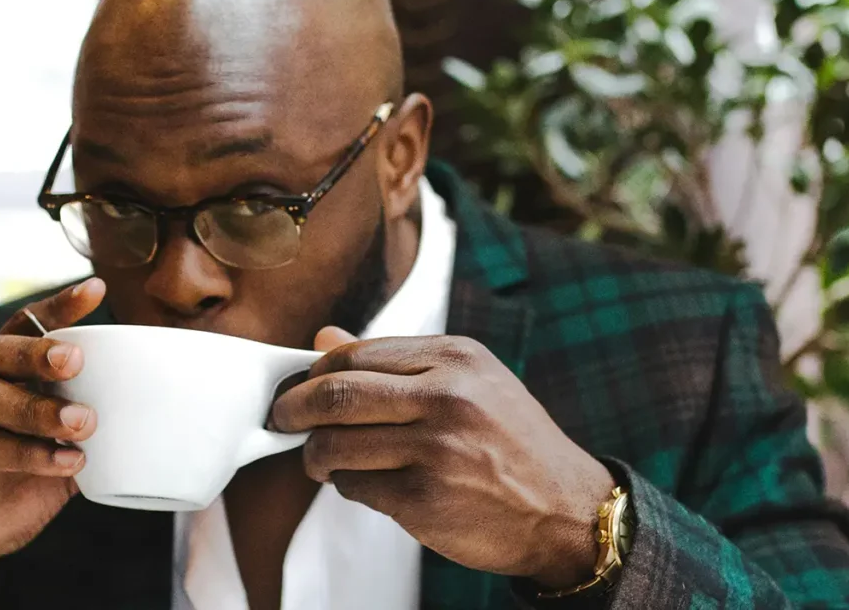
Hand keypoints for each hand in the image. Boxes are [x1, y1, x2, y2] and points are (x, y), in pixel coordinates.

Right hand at [0, 279, 103, 608]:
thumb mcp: (47, 466)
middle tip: (78, 360)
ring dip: (36, 408)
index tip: (95, 292)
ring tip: (83, 422)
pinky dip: (26, 453)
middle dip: (38, 351)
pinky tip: (64, 462)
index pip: (19, 330)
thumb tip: (136, 424)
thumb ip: (77, 440)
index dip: (55, 310)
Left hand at [270, 327, 617, 589]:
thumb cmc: (511, 443)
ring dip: (315, 455)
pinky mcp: (425, 497)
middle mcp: (447, 396)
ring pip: (335, 443)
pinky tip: (363, 484)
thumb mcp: (471, 383)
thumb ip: (396, 362)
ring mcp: (436, 448)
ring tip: (320, 460)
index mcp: (456, 357)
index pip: (356, 355)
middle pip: (335, 394)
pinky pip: (355, 486)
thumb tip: (323, 338)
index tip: (300, 388)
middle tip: (282, 421)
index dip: (314, 374)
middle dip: (293, 410)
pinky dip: (347, 486)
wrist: (565, 509)